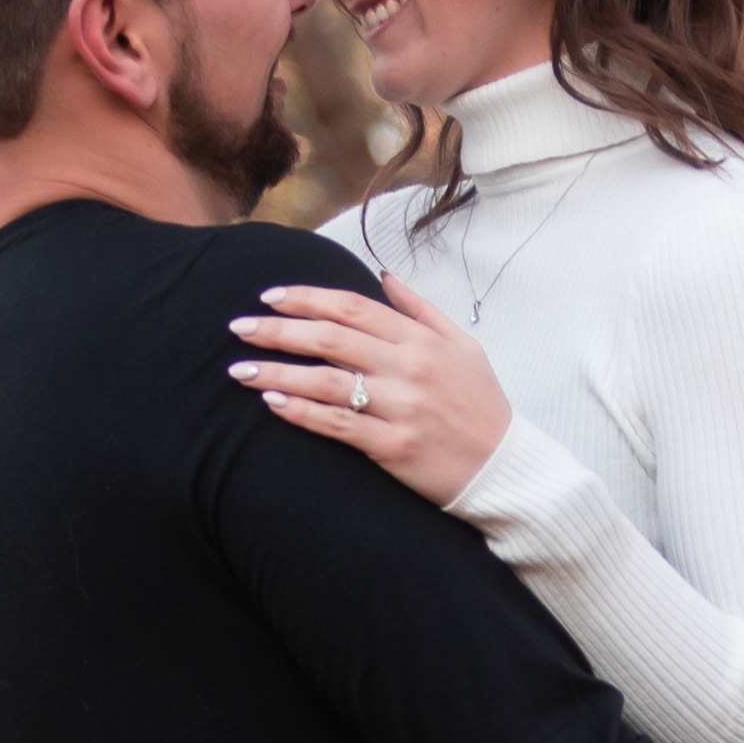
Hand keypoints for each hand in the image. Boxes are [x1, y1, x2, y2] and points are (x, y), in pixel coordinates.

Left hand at [228, 269, 512, 503]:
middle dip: (278, 330)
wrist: (504, 467)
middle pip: (331, 338)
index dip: (306, 298)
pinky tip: (272, 404)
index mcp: (421, 340)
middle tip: (239, 328)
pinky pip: (338, 426)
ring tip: (239, 370)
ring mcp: (401, 408)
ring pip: (327, 382)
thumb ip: (420, 310)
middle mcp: (409, 369)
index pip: (352, 307)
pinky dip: (303, 413)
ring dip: (278, 373)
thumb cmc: (481, 405)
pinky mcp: (395, 447)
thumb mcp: (463, 346)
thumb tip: (382, 275)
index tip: (270, 296)